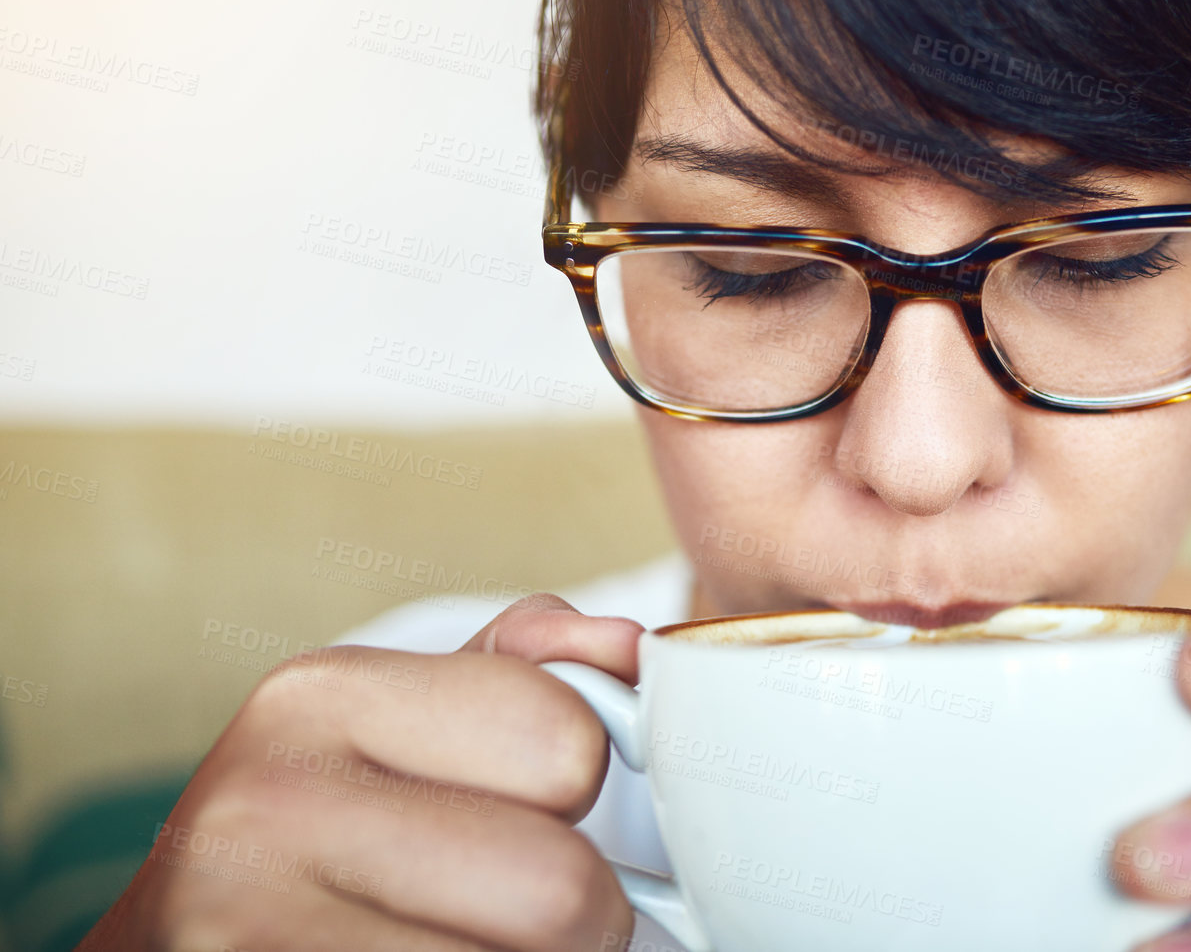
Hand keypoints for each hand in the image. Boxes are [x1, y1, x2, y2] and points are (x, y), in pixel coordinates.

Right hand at [79, 594, 645, 951]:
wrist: (181, 939)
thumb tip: (628, 647)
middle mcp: (268, 811)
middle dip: (575, 912)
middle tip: (519, 908)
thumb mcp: (401, 715)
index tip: (527, 802)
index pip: (566, 746)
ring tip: (457, 938)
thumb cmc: (317, 824)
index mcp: (317, 699)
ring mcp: (251, 933)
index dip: (577, 785)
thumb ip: (522, 666)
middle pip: (559, 890)